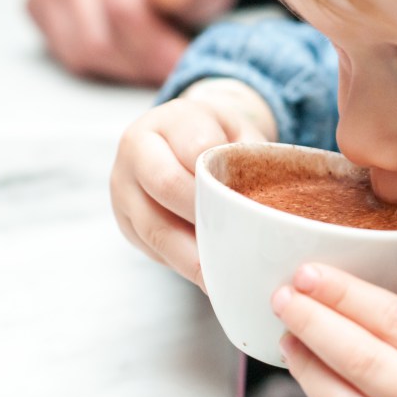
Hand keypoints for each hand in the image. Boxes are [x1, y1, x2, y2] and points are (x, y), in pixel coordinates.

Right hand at [27, 0, 241, 84]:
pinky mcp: (40, 6)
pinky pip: (67, 56)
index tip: (185, 59)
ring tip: (158, 61)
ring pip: (80, 52)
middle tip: (177, 68)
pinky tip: (134, 57)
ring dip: (126, 69)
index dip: (157, 45)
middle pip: (98, 36)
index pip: (122, 8)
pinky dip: (104, 67)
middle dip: (144, 62)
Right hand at [110, 79, 276, 288]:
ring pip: (154, 227)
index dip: (221, 179)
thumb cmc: (219, 137)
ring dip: (193, 256)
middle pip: (166, 185)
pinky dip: (182, 264)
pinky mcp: (124, 220)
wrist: (181, 135)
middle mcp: (136, 149)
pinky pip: (151, 248)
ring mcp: (123, 187)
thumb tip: (273, 206)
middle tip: (240, 245)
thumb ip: (250, 157)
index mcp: (170, 120)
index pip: (195, 148)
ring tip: (226, 275)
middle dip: (206, 218)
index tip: (247, 206)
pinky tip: (210, 276)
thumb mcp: (239, 132)